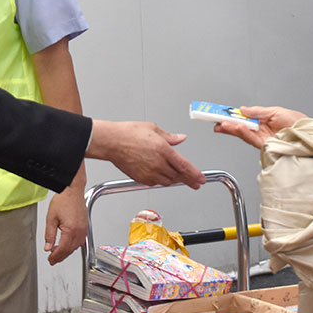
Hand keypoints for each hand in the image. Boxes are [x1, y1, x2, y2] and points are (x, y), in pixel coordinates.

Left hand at [44, 188, 87, 264]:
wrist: (72, 190)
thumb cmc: (63, 200)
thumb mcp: (51, 218)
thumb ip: (49, 235)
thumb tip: (48, 247)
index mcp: (70, 229)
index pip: (62, 249)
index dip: (55, 256)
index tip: (50, 259)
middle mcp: (79, 231)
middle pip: (70, 250)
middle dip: (60, 256)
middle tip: (52, 260)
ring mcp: (84, 229)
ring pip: (76, 247)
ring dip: (67, 252)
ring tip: (58, 254)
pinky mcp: (85, 226)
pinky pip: (80, 241)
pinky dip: (73, 246)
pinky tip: (67, 245)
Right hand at [87, 120, 205, 188]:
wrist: (111, 142)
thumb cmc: (128, 133)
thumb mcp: (153, 128)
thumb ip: (170, 137)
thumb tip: (180, 138)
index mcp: (163, 150)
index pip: (185, 166)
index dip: (195, 174)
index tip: (201, 178)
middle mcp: (158, 163)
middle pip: (179, 176)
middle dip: (189, 180)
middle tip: (196, 183)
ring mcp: (149, 173)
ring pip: (168, 181)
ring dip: (176, 180)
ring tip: (181, 179)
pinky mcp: (141, 178)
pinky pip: (156, 183)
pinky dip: (162, 181)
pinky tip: (164, 178)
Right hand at [212, 106, 306, 148]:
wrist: (310, 138)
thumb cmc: (300, 125)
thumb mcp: (277, 111)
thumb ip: (258, 111)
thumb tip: (243, 109)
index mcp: (265, 120)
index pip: (245, 118)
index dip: (233, 116)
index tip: (221, 113)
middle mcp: (262, 130)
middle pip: (241, 126)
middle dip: (228, 123)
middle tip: (215, 120)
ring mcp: (263, 139)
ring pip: (244, 133)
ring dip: (232, 128)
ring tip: (222, 124)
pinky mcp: (266, 146)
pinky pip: (252, 138)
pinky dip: (243, 133)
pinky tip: (236, 128)